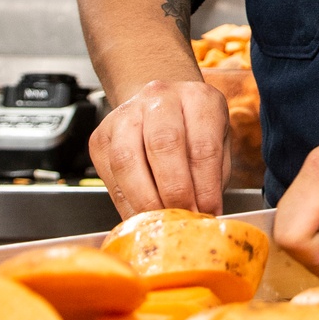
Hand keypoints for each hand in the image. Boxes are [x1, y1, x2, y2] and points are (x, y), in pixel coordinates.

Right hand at [90, 79, 230, 218]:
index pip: (202, 145)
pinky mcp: (100, 137)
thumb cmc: (194, 129)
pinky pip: (110, 175)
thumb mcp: (218, 143)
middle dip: (174, 190)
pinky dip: (125, 202)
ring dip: (145, 198)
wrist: (161, 106)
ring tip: (160, 221)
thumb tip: (205, 213)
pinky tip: (140, 217)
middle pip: (163, 144)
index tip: (208, 211)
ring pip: (127, 159)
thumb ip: (213, 175)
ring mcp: (125, 115)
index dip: (205, 186)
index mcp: (198, 98)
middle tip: (183, 216)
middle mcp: (159, 99)